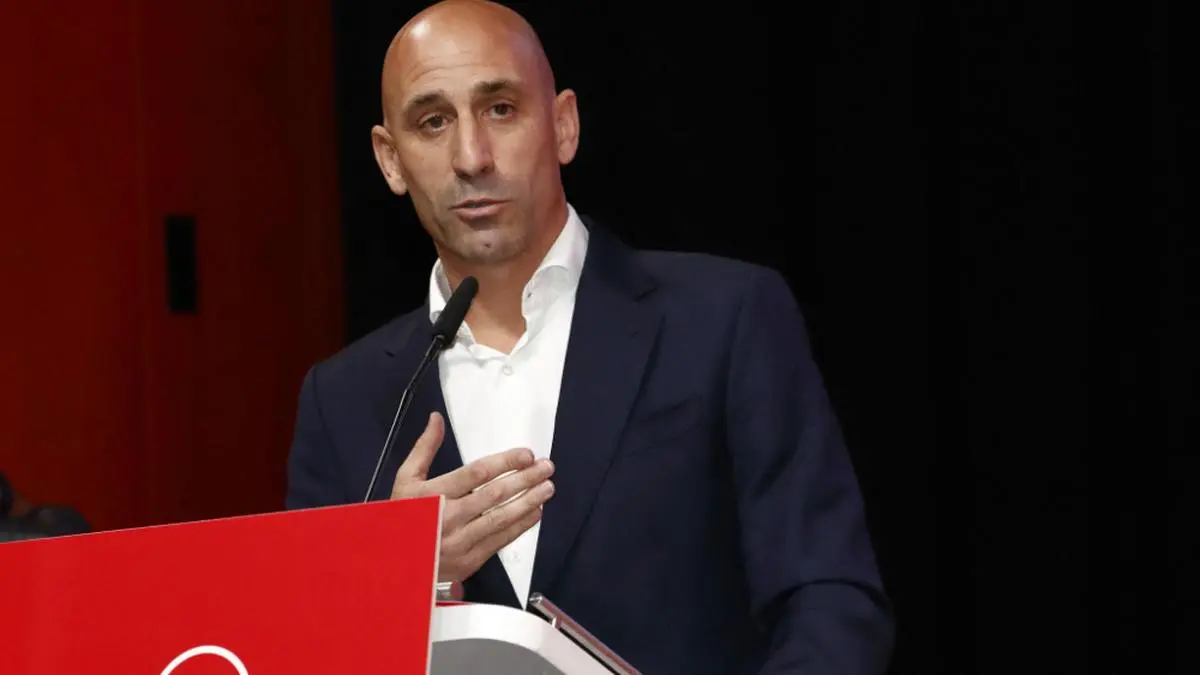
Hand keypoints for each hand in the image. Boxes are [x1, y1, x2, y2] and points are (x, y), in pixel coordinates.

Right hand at [391, 412, 555, 582]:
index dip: (504, 463)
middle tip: (547, 467)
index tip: (526, 455)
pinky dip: (521, 526)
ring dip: (528, 502)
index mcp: (433, 494)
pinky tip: (535, 512)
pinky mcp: (470, 560)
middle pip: (494, 495)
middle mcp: (448, 517)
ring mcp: (460, 541)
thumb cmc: (403, 515)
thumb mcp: (406, 479)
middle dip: (524, 479)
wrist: (394, 561)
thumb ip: (424, 448)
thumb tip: (436, 418)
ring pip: (501, 519)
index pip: (476, 474)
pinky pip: (500, 541)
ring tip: (548, 487)